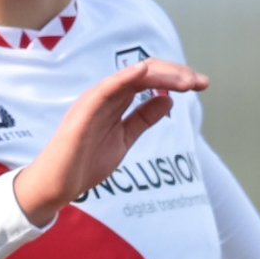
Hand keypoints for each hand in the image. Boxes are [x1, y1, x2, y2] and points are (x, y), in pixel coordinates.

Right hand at [12, 58, 206, 223]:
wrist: (57, 186)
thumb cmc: (85, 162)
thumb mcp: (124, 139)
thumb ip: (143, 119)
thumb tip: (167, 99)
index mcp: (115, 100)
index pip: (150, 79)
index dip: (176, 78)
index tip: (201, 84)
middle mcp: (105, 95)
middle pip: (145, 72)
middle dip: (176, 74)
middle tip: (201, 82)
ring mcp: (93, 102)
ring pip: (131, 77)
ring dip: (161, 75)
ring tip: (187, 81)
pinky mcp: (83, 114)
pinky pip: (105, 90)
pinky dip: (124, 78)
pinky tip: (144, 72)